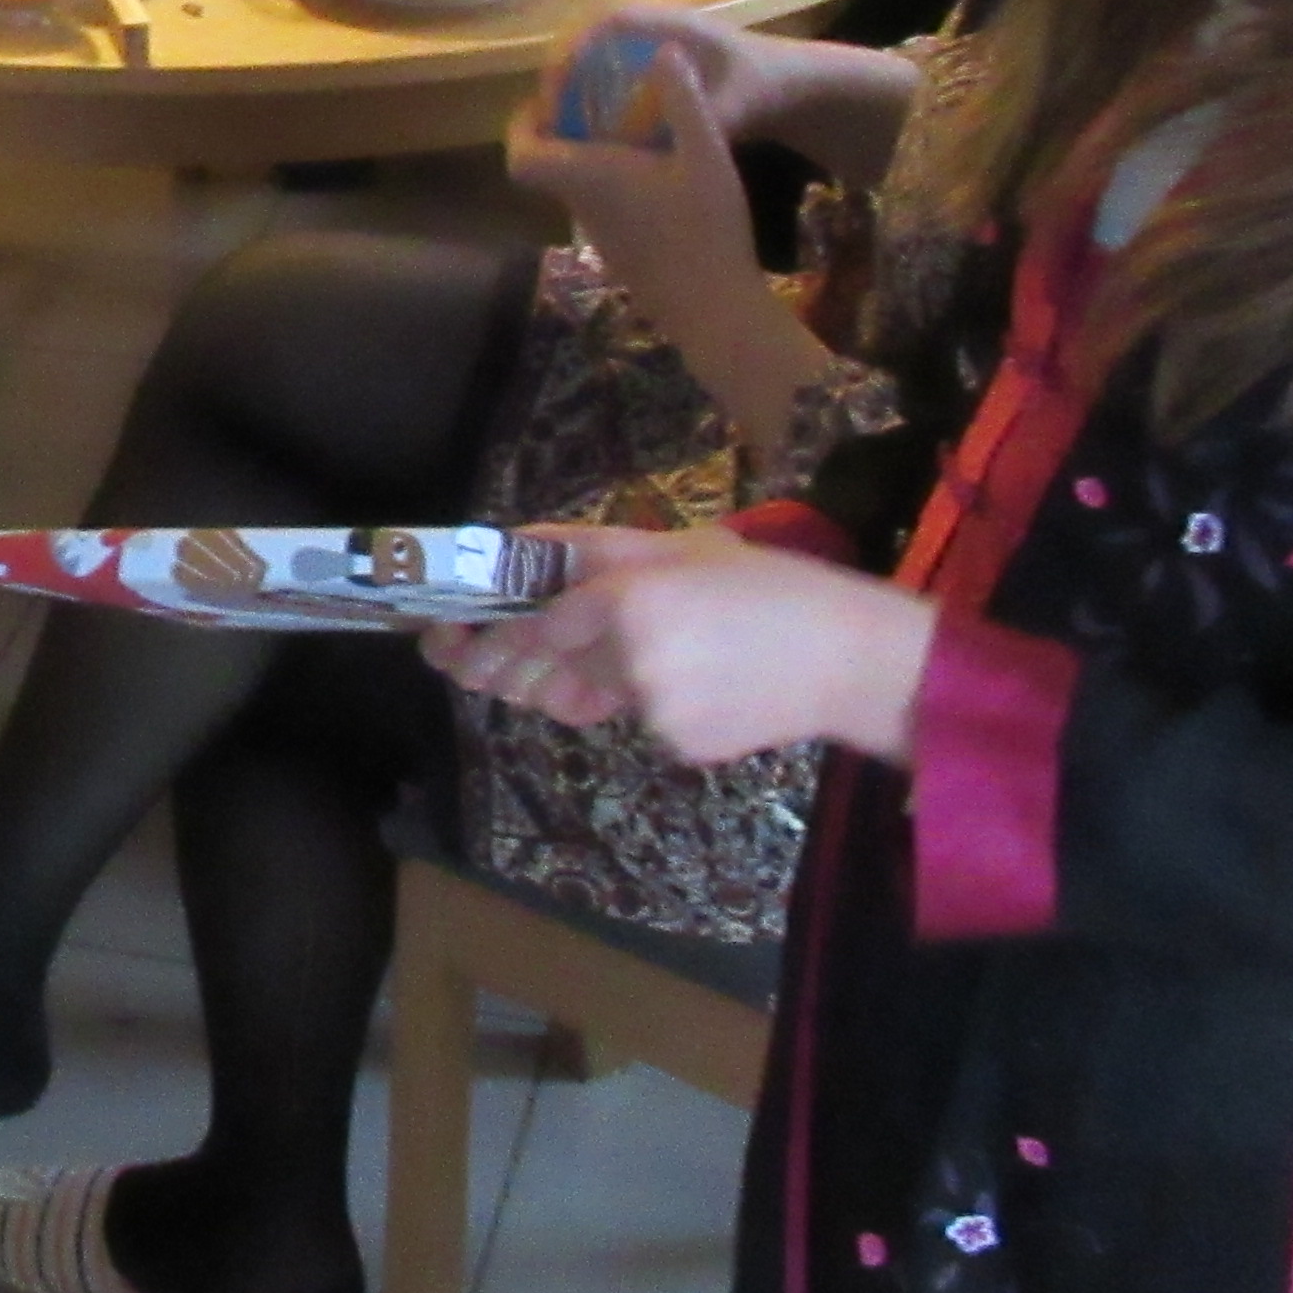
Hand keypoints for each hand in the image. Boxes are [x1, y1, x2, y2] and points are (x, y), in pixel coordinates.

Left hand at [429, 528, 935, 764]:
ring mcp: (653, 710)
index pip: (532, 623)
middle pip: (542, 670)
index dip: (483, 632)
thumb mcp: (682, 547)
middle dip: (498, 666)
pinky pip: (635, 721)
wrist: (851, 658)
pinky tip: (696, 679)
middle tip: (460, 658)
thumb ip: (594, 551)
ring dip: (581, 680)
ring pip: (588, 697)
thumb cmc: (770, 587)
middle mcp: (630, 657)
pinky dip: (645, 703)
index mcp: (629, 598)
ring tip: (620, 653)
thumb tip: (519, 550)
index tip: (441, 634)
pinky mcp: (678, 745)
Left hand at [507, 40, 758, 319]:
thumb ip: (684, 101)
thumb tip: (664, 49)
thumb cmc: (707, 230)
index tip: (547, 102)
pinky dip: (605, 185)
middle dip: (555, 134)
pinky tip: (650, 174)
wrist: (716, 312)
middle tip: (589, 106)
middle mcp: (581, 207)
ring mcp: (599, 236)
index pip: (520, 156)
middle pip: (542, 169)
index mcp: (589, 178)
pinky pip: (596, 208)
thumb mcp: (708, 155)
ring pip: (570, 189)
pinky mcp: (619, 255)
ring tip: (623, 130)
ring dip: (582, 159)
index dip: (522, 126)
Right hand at [533, 0, 811, 152]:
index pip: (612, 23)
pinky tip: (582, 129)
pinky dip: (587, 92)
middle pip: (590, 33)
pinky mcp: (650, 63)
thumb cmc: (765, 85)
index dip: (577, 48)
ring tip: (553, 123)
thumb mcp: (741, 106)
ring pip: (593, 51)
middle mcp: (655, 27)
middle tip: (545, 113)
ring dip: (570, 81)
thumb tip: (667, 145)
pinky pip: (606, 68)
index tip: (557, 86)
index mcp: (673, 26)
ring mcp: (650, 43)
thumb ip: (709, 120)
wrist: (791, 82)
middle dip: (561, 68)